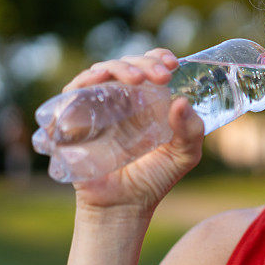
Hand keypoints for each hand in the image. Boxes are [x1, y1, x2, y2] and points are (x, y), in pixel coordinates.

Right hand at [61, 48, 204, 216]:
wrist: (123, 208)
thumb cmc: (154, 179)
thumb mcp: (184, 154)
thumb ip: (192, 130)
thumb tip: (181, 101)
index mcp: (145, 99)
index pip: (147, 65)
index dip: (157, 57)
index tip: (172, 64)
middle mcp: (119, 98)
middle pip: (125, 64)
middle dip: (143, 63)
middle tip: (161, 75)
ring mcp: (94, 107)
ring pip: (100, 72)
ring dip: (117, 67)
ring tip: (136, 78)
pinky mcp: (72, 120)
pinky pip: (71, 92)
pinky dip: (83, 81)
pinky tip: (98, 80)